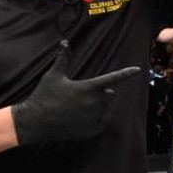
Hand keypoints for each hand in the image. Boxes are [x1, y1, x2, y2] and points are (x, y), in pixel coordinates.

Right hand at [11, 41, 142, 144]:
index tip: (139, 70)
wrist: (34, 121)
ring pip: (104, 110)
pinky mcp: (91, 130)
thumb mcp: (53, 76)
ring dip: (97, 108)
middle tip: (84, 95)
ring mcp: (94, 117)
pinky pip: (100, 124)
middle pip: (109, 95)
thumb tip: (64, 42)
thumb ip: (63, 59)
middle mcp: (95, 102)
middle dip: (101, 94)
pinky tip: (79, 120)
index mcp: (89, 87)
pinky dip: (94, 122)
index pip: (113, 78)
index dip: (126, 73)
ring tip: (77, 108)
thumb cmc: (44, 96)